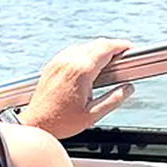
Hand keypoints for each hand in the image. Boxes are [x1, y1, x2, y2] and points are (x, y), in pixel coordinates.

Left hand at [17, 38, 134, 138]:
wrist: (36, 122)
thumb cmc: (61, 121)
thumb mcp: (93, 114)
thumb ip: (114, 99)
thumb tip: (129, 88)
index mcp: (81, 71)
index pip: (105, 48)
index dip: (121, 45)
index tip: (130, 49)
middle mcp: (68, 61)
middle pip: (96, 44)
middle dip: (112, 47)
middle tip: (123, 56)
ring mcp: (58, 62)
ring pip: (84, 46)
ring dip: (98, 49)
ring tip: (109, 61)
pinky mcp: (52, 65)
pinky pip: (72, 51)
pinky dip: (85, 53)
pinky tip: (90, 65)